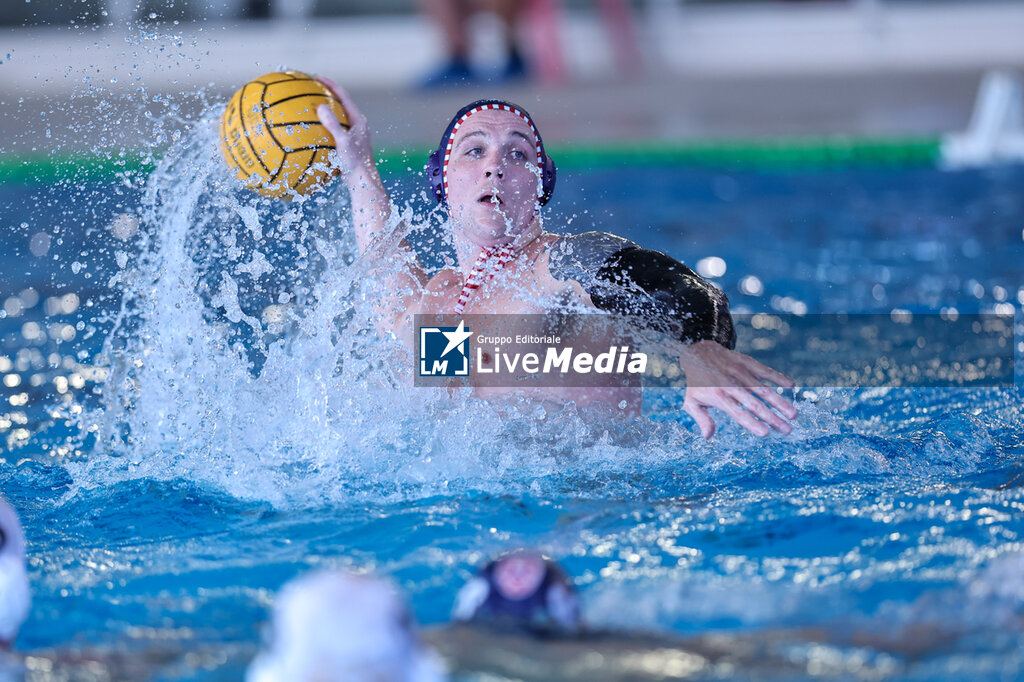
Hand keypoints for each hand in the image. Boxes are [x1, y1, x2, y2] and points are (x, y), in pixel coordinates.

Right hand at [315, 77, 373, 176]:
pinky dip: (320, 128)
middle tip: (310, 88)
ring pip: (336, 118)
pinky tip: (307, 132)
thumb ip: (332, 125)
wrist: (363, 183)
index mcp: (358, 121)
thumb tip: (320, 106)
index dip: (330, 85)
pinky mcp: (347, 146)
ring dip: (323, 111)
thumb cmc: (355, 164)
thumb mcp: (343, 143)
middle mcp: (356, 126)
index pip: (343, 96)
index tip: (316, 77)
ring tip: (307, 107)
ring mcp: (352, 136)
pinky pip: (331, 132)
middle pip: (339, 104)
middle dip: (325, 95)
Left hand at [678, 340, 796, 438]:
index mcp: (718, 396)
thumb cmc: (697, 382)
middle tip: (787, 430)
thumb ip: (701, 419)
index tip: (765, 433)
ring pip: (763, 389)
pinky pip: (765, 370)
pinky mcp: (747, 362)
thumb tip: (707, 436)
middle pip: (755, 403)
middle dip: (772, 418)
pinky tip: (791, 386)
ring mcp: (741, 373)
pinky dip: (778, 377)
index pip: (738, 412)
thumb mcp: (692, 401)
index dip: (752, 423)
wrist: (698, 351)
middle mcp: (731, 385)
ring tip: (793, 415)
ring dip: (780, 402)